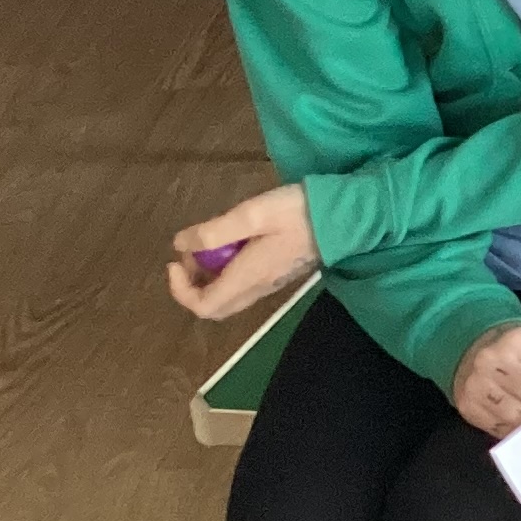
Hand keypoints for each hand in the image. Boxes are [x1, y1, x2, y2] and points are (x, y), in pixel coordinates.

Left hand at [167, 183, 317, 319]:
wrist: (345, 218)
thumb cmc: (298, 213)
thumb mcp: (252, 214)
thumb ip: (214, 231)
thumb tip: (181, 244)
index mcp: (247, 276)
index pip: (203, 305)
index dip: (180, 290)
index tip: (175, 261)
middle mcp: (258, 287)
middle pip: (216, 307)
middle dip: (193, 286)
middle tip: (190, 256)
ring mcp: (272, 283)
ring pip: (230, 296)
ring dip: (211, 277)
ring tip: (210, 245)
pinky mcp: (281, 274)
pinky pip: (245, 285)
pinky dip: (228, 272)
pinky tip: (235, 245)